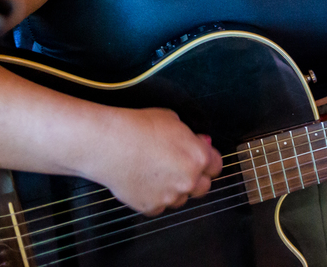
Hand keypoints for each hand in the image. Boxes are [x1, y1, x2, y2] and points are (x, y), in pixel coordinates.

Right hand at [85, 106, 222, 215]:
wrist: (110, 144)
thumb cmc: (139, 128)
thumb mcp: (173, 120)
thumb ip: (191, 136)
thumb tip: (200, 142)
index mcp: (199, 157)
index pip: (216, 166)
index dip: (208, 161)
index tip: (201, 159)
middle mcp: (189, 180)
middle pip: (203, 187)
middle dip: (195, 177)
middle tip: (179, 167)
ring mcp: (170, 196)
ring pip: (181, 198)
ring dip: (175, 189)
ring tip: (157, 174)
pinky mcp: (151, 207)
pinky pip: (159, 206)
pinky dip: (154, 198)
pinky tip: (144, 182)